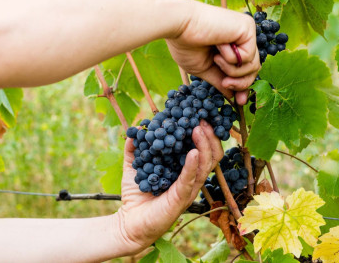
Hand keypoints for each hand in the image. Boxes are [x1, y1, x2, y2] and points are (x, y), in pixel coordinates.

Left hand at [114, 121, 223, 254]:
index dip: (203, 133)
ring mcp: (188, 189)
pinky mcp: (181, 199)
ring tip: (198, 129)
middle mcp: (191, 178)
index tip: (197, 115)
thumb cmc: (136, 195)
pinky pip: (190, 180)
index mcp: (184, 169)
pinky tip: (192, 152)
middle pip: (211, 155)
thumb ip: (134, 149)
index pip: (202, 149)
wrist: (128, 223)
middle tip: (202, 120)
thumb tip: (135, 129)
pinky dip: (192, 165)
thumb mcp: (134, 166)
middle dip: (209, 136)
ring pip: (206, 165)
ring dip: (204, 145)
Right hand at [165, 0, 260, 104]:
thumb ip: (220, 81)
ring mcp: (246, 31)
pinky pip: (248, 56)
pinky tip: (219, 46)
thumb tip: (233, 97)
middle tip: (226, 83)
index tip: (239, 102)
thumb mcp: (204, 69)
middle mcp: (242, 36)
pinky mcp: (247, 27)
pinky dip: (231, 58)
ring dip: (233, 70)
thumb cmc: (185, 44)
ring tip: (216, 59)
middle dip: (241, 83)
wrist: (178, 25)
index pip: (246, 69)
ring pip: (253, 65)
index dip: (243, 86)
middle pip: (254, 70)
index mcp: (232, 45)